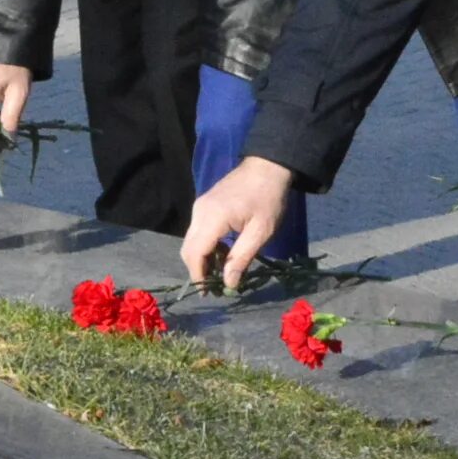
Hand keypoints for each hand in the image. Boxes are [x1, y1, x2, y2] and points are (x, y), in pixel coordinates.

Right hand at [182, 156, 296, 291]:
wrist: (268, 165)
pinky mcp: (204, 204)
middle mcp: (200, 212)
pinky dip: (206, 246)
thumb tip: (228, 284)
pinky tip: (223, 252)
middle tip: (216, 286)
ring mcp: (200, 206)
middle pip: (188, 249)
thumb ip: (242, 258)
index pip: (195, 254)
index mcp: (213, 218)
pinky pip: (198, 231)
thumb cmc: (269, 198)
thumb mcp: (261, 231)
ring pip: (191, 241)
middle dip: (199, 270)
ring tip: (222, 272)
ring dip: (203, 258)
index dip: (199, 276)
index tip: (208, 293)